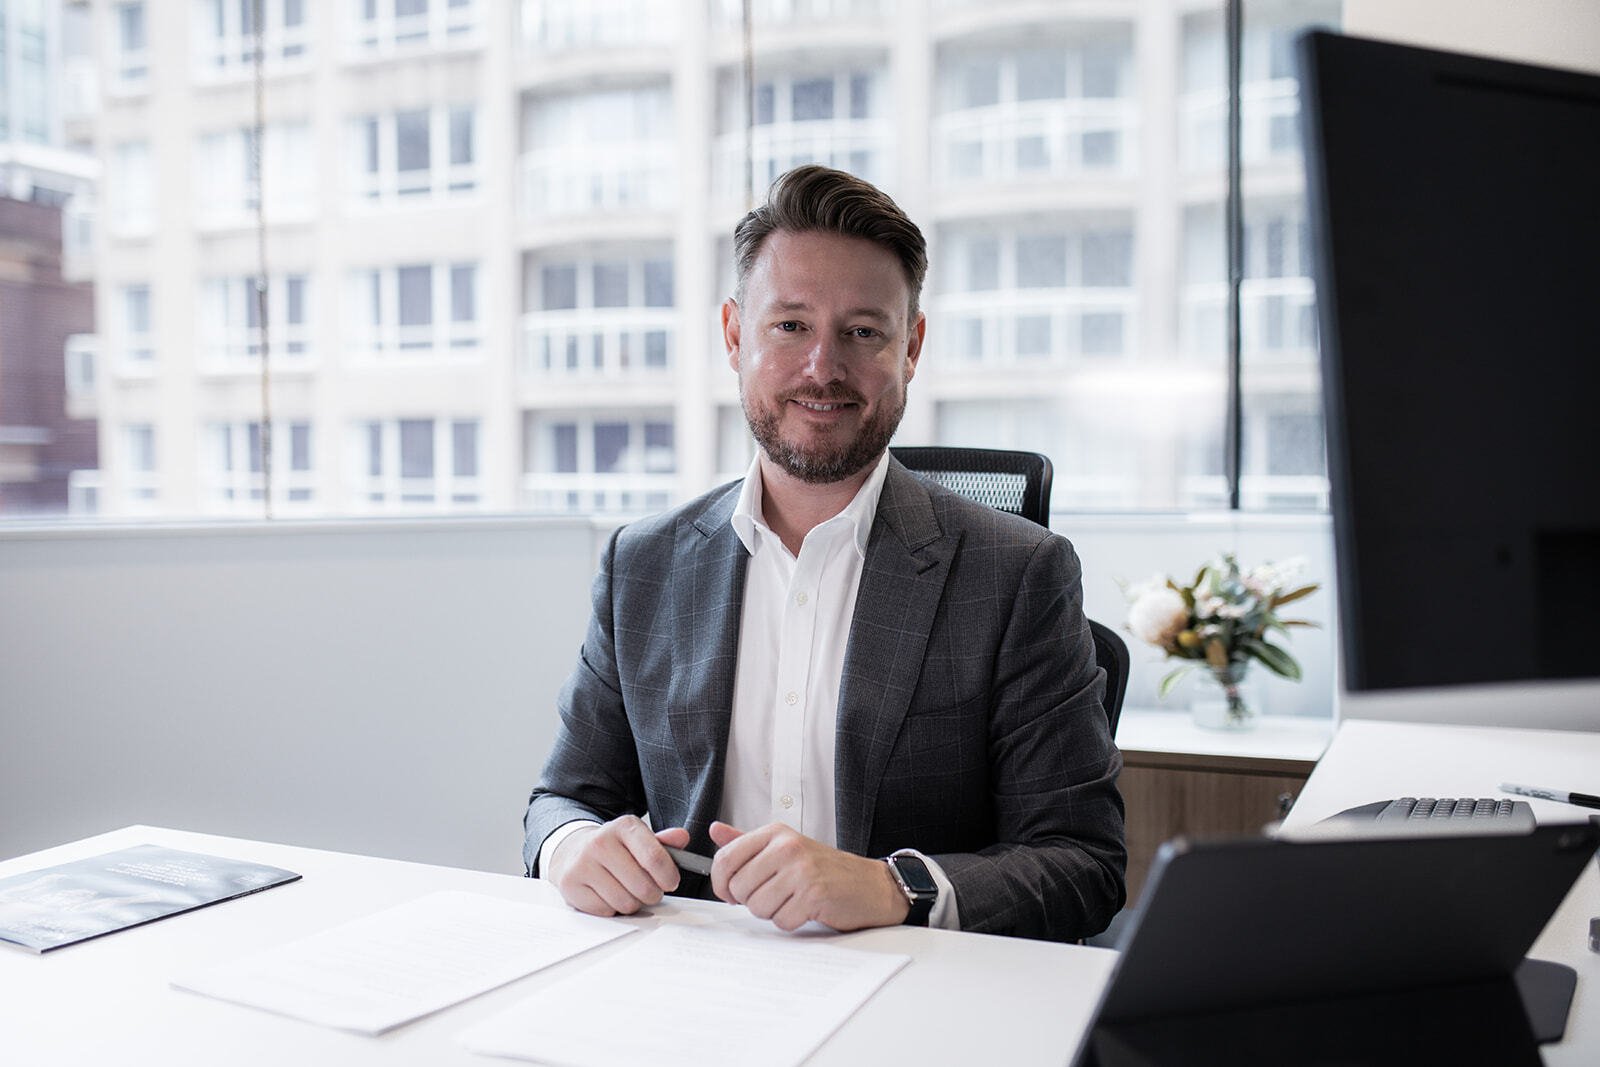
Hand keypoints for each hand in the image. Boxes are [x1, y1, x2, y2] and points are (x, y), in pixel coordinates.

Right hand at [547, 816, 690, 916]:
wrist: (574, 850)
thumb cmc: (615, 848)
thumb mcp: (640, 838)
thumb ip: (664, 841)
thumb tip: (682, 837)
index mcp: (624, 826)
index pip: (654, 858)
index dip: (668, 876)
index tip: (671, 882)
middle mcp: (601, 842)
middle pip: (643, 886)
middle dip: (652, 894)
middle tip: (649, 889)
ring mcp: (583, 864)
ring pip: (625, 903)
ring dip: (633, 903)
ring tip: (628, 891)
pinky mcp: (570, 885)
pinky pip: (605, 911)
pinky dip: (612, 909)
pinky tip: (609, 894)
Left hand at [707, 821, 910, 932]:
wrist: (871, 885)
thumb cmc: (825, 869)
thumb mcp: (784, 846)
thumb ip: (747, 841)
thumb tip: (715, 830)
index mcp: (775, 833)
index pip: (725, 859)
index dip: (721, 883)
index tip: (732, 892)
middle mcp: (787, 847)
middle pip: (739, 888)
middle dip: (751, 901)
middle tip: (774, 895)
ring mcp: (801, 870)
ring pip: (757, 907)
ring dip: (772, 912)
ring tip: (793, 900)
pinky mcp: (814, 895)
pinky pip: (781, 921)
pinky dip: (791, 921)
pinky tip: (807, 909)